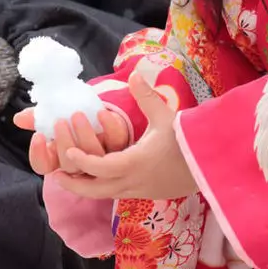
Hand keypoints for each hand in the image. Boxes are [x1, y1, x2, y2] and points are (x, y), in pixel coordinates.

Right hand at [11, 106, 133, 176]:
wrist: (104, 114)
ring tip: (76, 115)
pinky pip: (116, 141)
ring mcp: (102, 159)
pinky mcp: (121, 146)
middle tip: (59, 122)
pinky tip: (101, 113)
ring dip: (84, 136)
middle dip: (63, 143)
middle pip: (70, 165)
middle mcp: (80, 164)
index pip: (43, 166)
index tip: (38, 136)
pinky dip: (109, 127)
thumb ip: (38, 118)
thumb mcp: (55, 117)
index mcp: (59, 158)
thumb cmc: (75, 118)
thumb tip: (19, 118)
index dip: (38, 155)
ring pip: (93, 156)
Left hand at [52, 69, 198, 200]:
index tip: (67, 153)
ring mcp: (140, 191)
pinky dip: (102, 187)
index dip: (82, 162)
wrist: (212, 167)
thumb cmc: (189, 141)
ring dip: (87, 186)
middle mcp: (135, 182)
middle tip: (55, 174)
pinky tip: (95, 177)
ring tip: (70, 175)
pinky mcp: (146, 194)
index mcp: (137, 163)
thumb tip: (134, 74)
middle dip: (74, 184)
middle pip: (96, 190)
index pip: (101, 167)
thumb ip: (147, 97)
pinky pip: (117, 193)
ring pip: (105, 194)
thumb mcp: (168, 117)